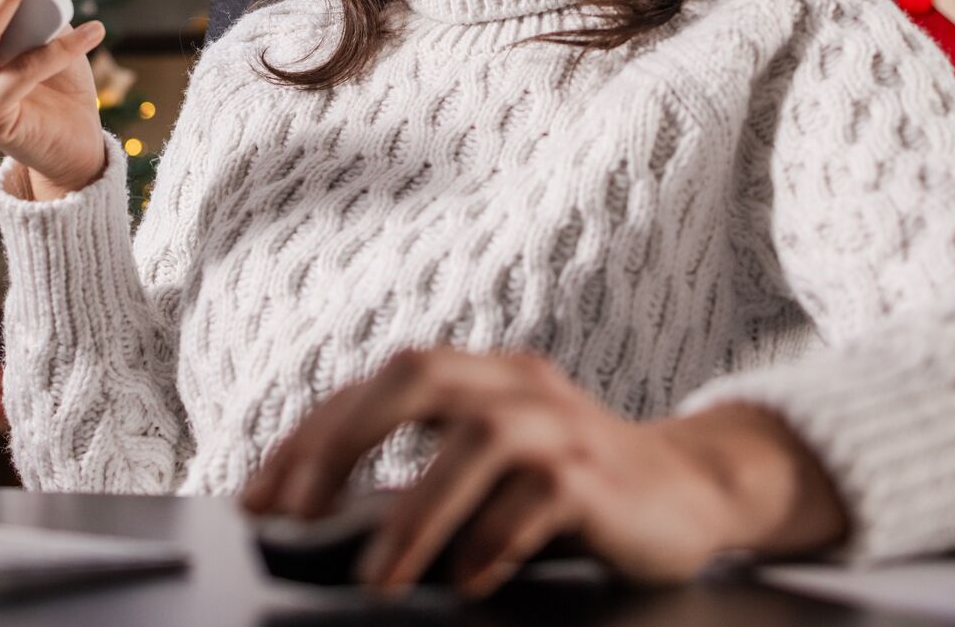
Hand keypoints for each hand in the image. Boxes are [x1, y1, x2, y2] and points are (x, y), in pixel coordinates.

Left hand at [238, 347, 846, 598]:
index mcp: (480, 375)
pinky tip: (468, 580)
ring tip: (378, 578)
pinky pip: (539, 498)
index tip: (260, 497)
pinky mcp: (599, 476)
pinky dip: (494, 540)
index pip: (377, 384)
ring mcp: (562, 425)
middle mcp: (516, 384)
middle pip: (416, 376)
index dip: (312, 435)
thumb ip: (423, 477)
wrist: (694, 491)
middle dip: (343, 441)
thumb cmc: (571, 483)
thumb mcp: (490, 468)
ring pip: (477, 442)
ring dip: (415, 514)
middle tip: (293, 514)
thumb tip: (324, 519)